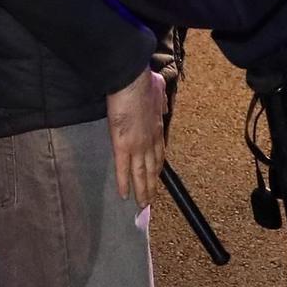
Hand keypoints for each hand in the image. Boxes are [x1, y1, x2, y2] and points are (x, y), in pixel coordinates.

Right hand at [106, 67, 166, 206]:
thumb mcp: (158, 90)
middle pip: (152, 169)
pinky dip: (124, 183)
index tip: (157, 177)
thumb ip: (161, 101)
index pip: (159, 153)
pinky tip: (124, 196)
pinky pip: (123, 169)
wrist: (131, 81)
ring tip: (141, 205)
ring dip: (142, 191)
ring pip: (140, 174)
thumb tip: (164, 106)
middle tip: (150, 201)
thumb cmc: (143, 82)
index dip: (158, 167)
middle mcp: (150, 141)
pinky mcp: (122, 146)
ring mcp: (137, 146)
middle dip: (151, 186)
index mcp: (157, 128)